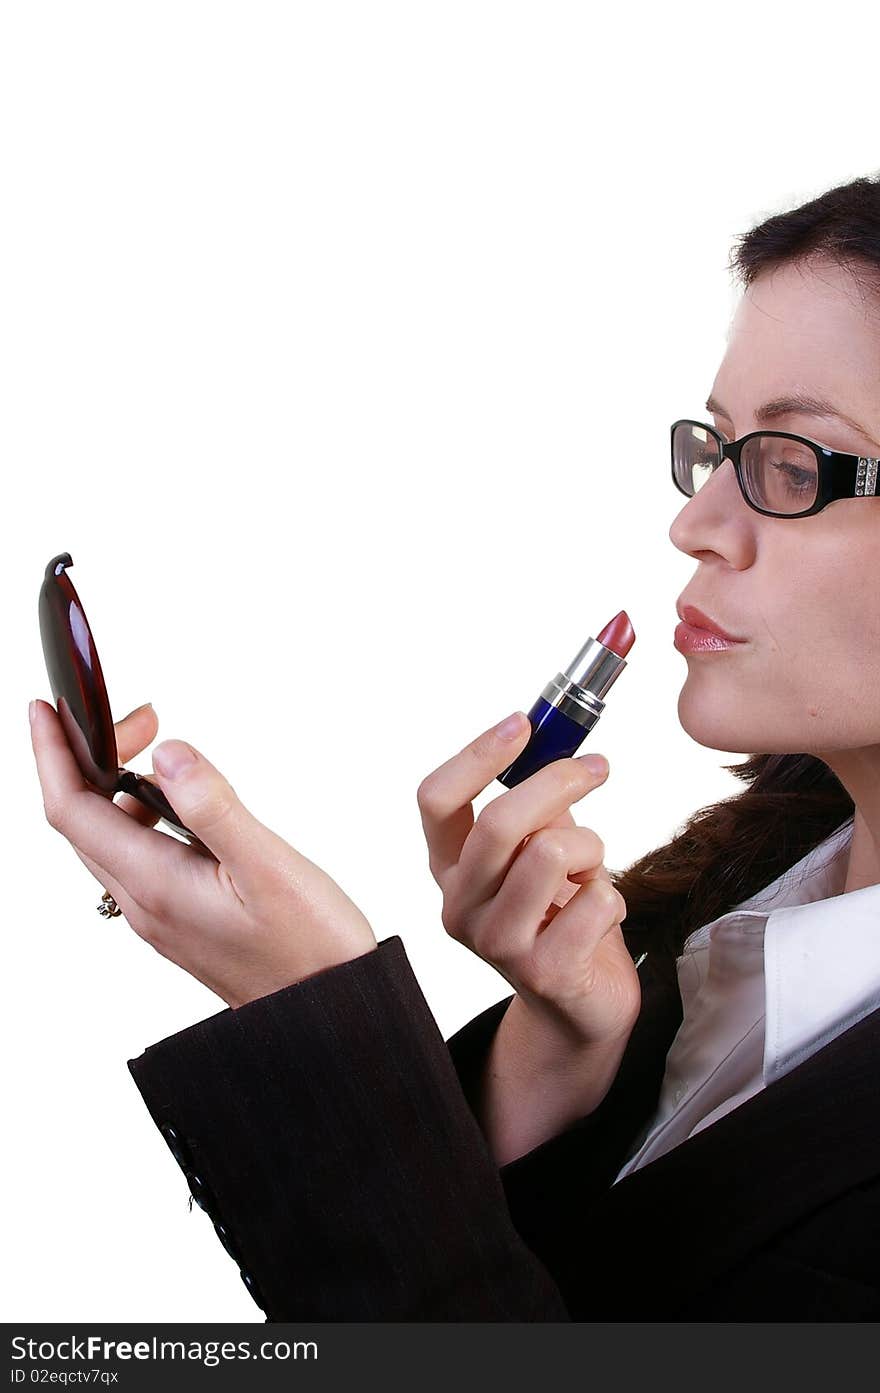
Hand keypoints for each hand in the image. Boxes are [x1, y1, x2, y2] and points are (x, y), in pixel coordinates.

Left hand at [30, 699, 376, 1006]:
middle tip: (142, 717)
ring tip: (160, 750)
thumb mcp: (269, 868)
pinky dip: (141, 815)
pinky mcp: (180, 918)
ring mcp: (160, 914)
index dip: (52, 752)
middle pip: (82, 819)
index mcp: (154, 885)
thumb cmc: (309, 949)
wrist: (326, 1015)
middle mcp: (144, 903)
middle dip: (90, 756)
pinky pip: (136, 857)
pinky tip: (181, 804)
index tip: (48, 707)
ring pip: (108, 838)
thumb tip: (168, 753)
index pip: (71, 808)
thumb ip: (215, 807)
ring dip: (117, 785)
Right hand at [416, 711, 639, 1054]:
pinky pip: (596, 900)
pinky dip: (612, 896)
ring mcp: (496, 944)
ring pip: (553, 853)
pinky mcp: (542, 973)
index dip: (477, 754)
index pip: (436, 799)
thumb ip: (539, 802)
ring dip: (592, 847)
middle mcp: (460, 905)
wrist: (580, 1004)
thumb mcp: (541, 847)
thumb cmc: (561, 911)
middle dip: (558, 781)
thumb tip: (560, 735)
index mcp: (449, 867)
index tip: (522, 723)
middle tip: (597, 767)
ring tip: (591, 868)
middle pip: (500, 821)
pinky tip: (599, 915)